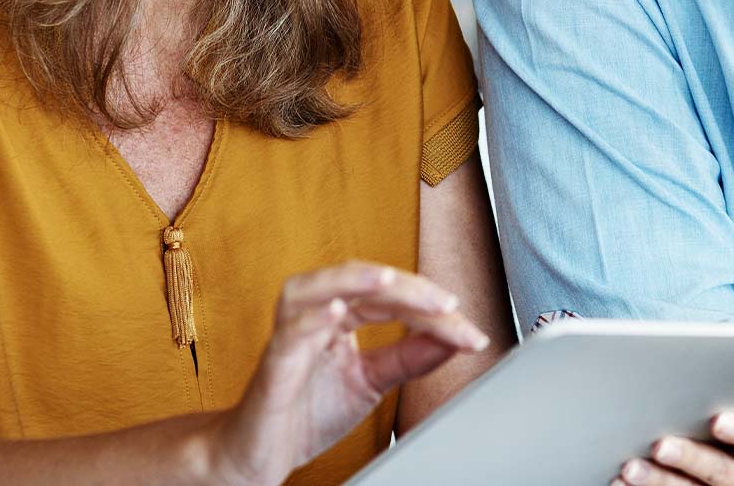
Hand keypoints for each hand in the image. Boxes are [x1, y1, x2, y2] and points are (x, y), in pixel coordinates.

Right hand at [207, 262, 489, 485]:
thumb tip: (454, 336)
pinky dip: (311, 320)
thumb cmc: (308, 410)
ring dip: (352, 281)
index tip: (471, 331)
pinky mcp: (272, 364)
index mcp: (339, 314)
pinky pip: (289, 334)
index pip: (390, 295)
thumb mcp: (372, 380)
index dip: (431, 308)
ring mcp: (290, 335)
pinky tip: (336, 313)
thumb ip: (409, 356)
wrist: (262, 452)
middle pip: (359, 281)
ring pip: (315, 289)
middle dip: (407, 290)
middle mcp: (313, 314)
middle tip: (447, 305)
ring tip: (388, 281)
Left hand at [612, 412, 733, 485]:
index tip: (717, 421)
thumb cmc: (726, 430)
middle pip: (721, 471)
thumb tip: (686, 368)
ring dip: (658, 481)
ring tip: (630, 468)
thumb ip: (720, 402)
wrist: (729, 470)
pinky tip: (619, 483)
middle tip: (660, 445)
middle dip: (688, 457)